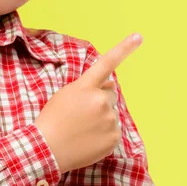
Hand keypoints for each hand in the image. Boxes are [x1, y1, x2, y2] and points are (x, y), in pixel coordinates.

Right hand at [34, 33, 142, 173]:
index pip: (106, 63)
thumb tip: (110, 88)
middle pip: (110, 93)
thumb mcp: (65, 95)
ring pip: (112, 112)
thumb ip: (87, 88)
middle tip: (81, 113)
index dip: (124, 49)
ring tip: (82, 128)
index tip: (138, 36)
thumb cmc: (53, 120)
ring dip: (102, 117)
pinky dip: (104, 133)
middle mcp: (100, 100)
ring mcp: (109, 119)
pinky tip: (89, 138)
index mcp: (85, 87)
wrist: (47, 149)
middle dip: (100, 99)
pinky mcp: (114, 137)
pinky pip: (114, 129)